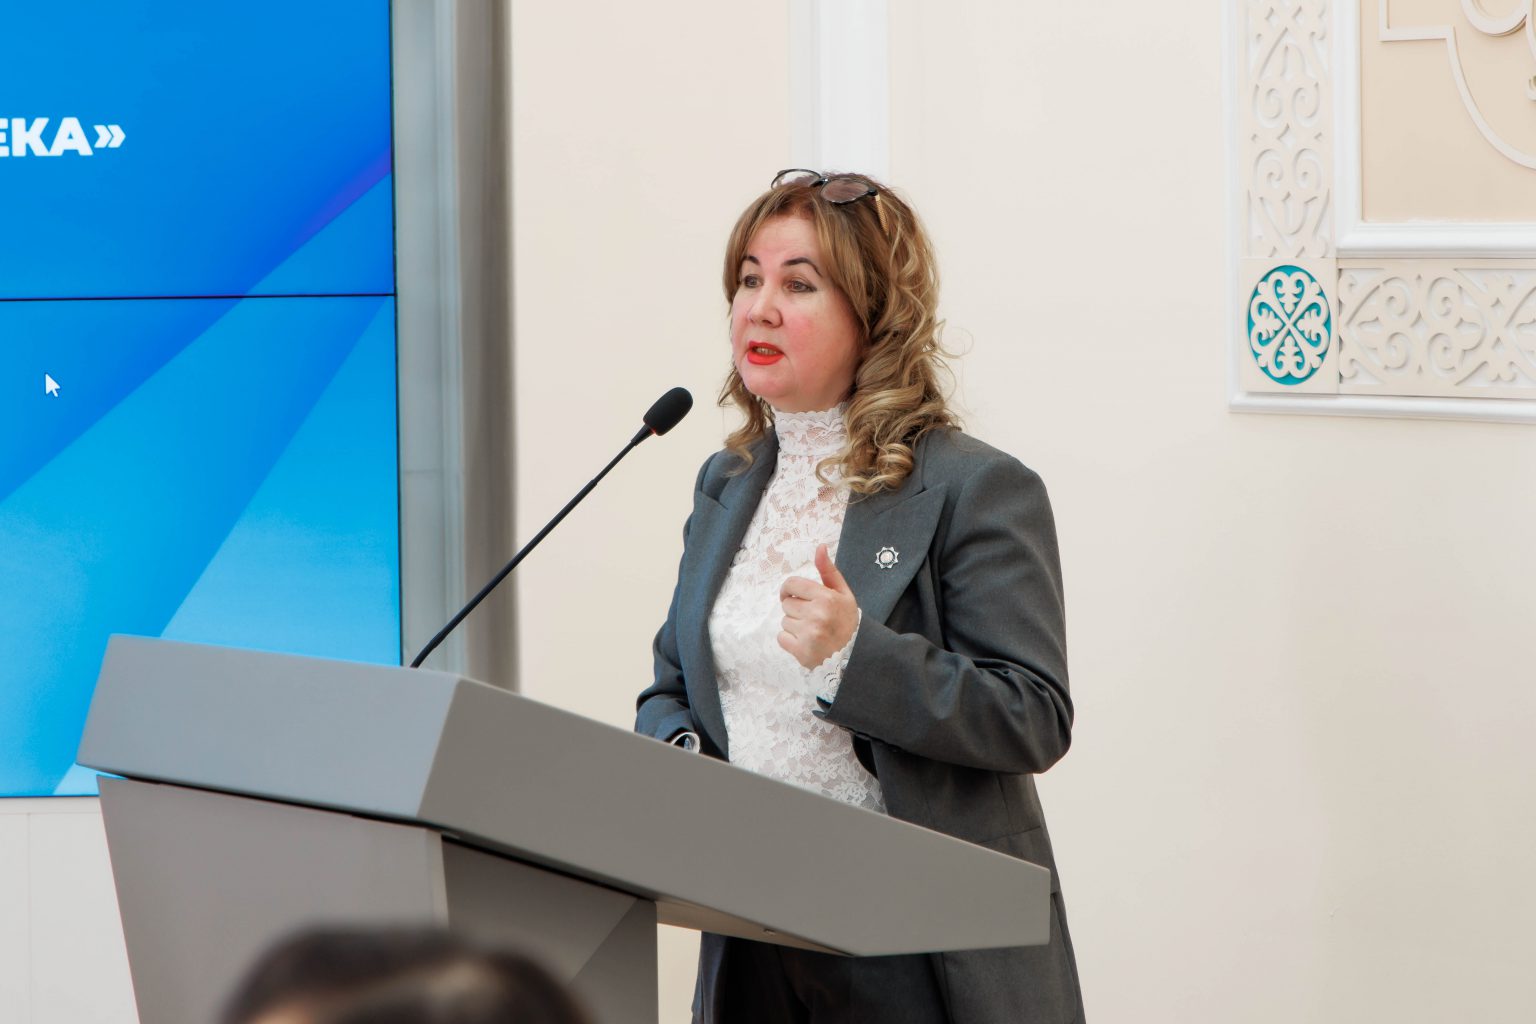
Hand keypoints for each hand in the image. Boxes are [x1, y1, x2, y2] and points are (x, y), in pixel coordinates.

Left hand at [778, 544, 859, 668]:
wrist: (855, 655)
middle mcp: (816, 615)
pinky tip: (806, 642)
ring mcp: (808, 635)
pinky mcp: (801, 652)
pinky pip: (781, 638)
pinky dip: (790, 641)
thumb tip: (819, 547)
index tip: (793, 596)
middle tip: (812, 618)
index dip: (789, 590)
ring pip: (784, 621)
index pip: (791, 584)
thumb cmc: (847, 621)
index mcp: (826, 598)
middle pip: (787, 604)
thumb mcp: (843, 594)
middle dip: (796, 609)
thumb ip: (828, 571)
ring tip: (812, 631)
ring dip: (794, 626)